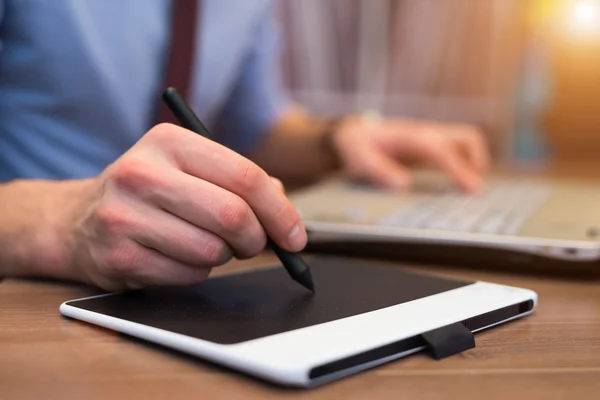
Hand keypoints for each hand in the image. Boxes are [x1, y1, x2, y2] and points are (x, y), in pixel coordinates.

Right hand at [60, 124, 304, 290]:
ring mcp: (125, 216)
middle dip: (256, 239)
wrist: (77, 218)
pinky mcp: (119, 257)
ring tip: (203, 243)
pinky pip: (188, 276)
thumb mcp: (189, 168)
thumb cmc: (149, 192)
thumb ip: (240, 181)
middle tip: (253, 243)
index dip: (280, 211)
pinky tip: (176, 256)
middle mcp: (143, 173)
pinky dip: (196, 272)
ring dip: (222, 255)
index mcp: (169, 142)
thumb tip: (284, 213)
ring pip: (212, 251)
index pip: (246, 176)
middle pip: (233, 216)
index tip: (296, 236)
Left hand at [330, 114, 489, 192]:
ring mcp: (430, 139)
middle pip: (466, 137)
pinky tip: (458, 185)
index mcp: (411, 137)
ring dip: (473, 163)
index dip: (459, 169)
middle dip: (476, 161)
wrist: (352, 133)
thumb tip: (403, 185)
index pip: (442, 150)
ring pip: (465, 143)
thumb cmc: (358, 146)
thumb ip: (380, 171)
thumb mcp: (360, 159)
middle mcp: (426, 134)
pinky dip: (464, 165)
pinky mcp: (430, 147)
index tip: (471, 188)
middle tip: (474, 190)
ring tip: (469, 190)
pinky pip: (456, 152)